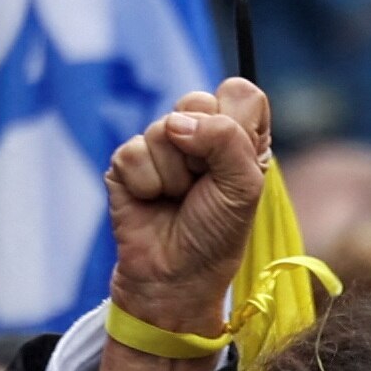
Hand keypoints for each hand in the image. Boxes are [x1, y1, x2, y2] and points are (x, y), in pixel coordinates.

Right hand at [102, 78, 271, 370]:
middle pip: (196, 100)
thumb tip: (177, 122)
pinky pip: (134, 152)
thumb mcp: (244, 188)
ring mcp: (160, 146)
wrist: (175, 278)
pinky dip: (147, 185)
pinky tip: (152, 202)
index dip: (236, 122)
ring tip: (177, 200)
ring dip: (174, 175)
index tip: (235, 160)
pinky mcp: (126, 163)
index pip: (239, 92)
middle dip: (202, 149)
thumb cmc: (216, 236)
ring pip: (162, 128)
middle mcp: (199, 135)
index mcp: (237, 136)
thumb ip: (227, 139)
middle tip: (202, 185)